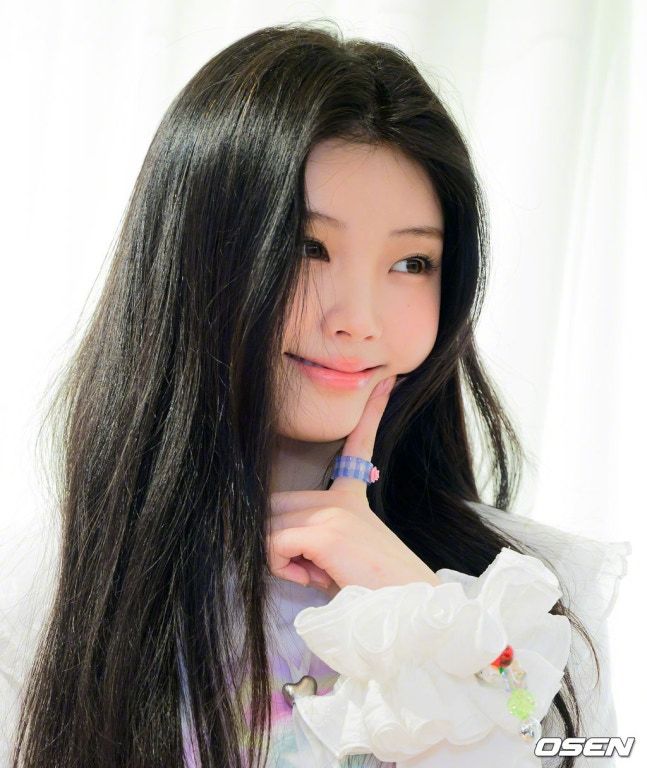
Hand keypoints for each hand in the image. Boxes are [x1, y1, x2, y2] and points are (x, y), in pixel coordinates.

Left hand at [267, 374, 439, 597]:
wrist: (409, 614)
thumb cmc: (373, 593)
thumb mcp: (339, 557)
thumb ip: (311, 537)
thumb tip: (271, 541)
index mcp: (352, 496)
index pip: (359, 445)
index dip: (372, 413)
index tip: (386, 383)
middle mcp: (341, 495)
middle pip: (275, 503)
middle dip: (277, 540)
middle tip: (310, 568)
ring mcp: (333, 509)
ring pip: (267, 525)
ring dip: (278, 557)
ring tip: (315, 574)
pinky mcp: (325, 529)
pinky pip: (272, 544)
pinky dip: (281, 567)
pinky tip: (311, 577)